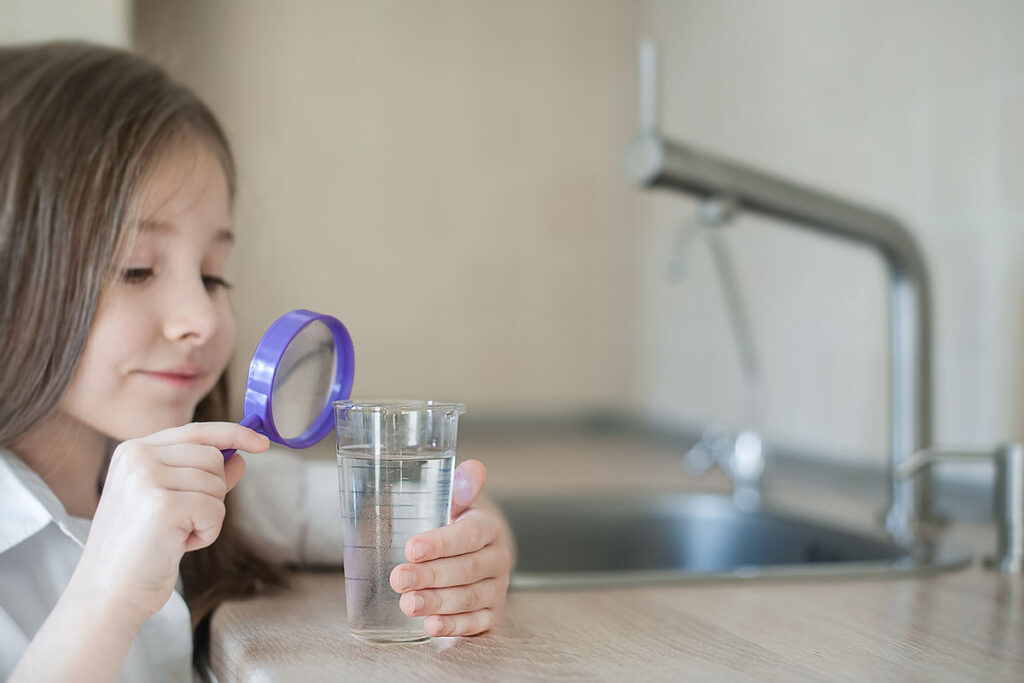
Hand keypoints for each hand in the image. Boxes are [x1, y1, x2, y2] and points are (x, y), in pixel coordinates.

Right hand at [71, 422, 268, 628]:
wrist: (107, 595)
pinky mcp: (163, 506)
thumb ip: (202, 477)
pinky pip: (216, 511)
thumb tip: (239, 459)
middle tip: (182, 521)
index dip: (234, 434)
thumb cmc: (139, 551)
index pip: (196, 431)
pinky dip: (207, 533)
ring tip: (174, 535)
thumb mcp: (169, 503)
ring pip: (217, 485)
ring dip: (208, 517)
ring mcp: (147, 479)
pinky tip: (177, 546)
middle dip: (212, 493)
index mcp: (133, 451)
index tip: (262, 443)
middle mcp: (137, 457)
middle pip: (213, 457)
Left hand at [389, 459, 512, 636]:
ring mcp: (496, 589)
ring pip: (469, 598)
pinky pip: (474, 624)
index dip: (441, 543)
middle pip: (466, 570)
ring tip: (408, 603)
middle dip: (431, 576)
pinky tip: (431, 625)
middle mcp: (497, 559)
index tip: (411, 548)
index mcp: (489, 527)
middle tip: (399, 578)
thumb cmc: (457, 526)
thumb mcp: (457, 503)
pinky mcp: (491, 614)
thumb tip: (472, 468)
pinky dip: (453, 626)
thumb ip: (460, 487)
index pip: (468, 535)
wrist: (476, 553)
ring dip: (437, 602)